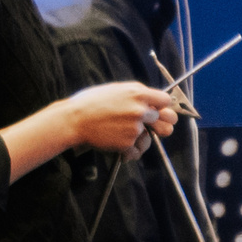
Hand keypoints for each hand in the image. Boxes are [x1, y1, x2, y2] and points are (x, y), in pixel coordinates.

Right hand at [63, 81, 177, 159]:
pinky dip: (128, 152)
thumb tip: (151, 101)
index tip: (157, 111)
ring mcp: (135, 127)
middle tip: (153, 127)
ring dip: (141, 140)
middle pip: (167, 119)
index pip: (165, 100)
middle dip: (159, 124)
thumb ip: (136, 95)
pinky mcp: (128, 143)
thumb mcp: (116, 90)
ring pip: (150, 138)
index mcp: (138, 93)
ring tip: (125, 137)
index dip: (162, 106)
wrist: (75, 120)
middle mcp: (140, 109)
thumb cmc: (91, 103)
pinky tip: (118, 146)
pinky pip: (136, 151)